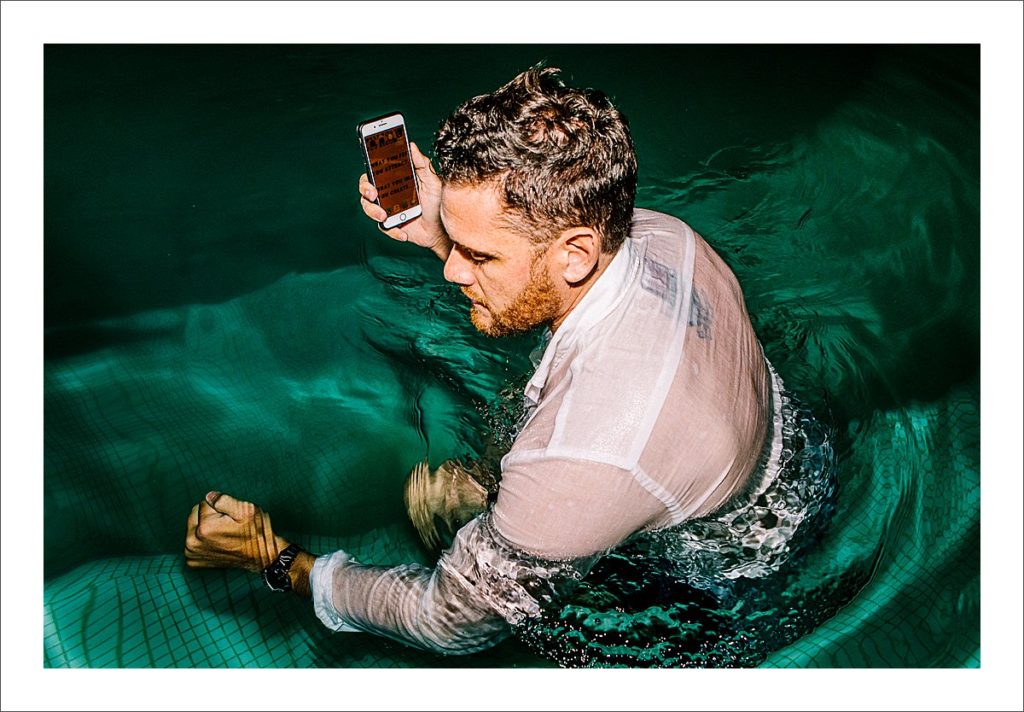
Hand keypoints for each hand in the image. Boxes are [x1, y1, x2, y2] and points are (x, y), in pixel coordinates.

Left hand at [184, 491, 285, 571]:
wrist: (261, 556)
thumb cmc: (255, 532)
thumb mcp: (246, 510)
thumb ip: (224, 500)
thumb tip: (208, 496)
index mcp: (205, 527)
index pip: (205, 502)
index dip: (221, 507)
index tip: (231, 518)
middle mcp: (193, 542)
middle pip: (195, 513)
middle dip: (209, 515)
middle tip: (227, 526)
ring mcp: (191, 553)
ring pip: (193, 526)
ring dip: (205, 527)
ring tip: (223, 535)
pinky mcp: (193, 560)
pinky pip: (192, 540)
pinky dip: (202, 540)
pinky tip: (217, 544)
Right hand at [359, 141, 449, 258]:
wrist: (440, 229)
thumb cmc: (436, 203)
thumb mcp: (432, 181)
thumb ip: (422, 164)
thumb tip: (411, 145)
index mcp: (394, 179)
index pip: (376, 169)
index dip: (369, 164)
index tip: (370, 163)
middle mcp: (387, 193)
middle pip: (366, 187)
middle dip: (365, 189)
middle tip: (373, 193)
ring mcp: (386, 209)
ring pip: (368, 207)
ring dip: (373, 211)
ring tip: (384, 216)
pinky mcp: (390, 225)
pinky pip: (383, 227)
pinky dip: (392, 230)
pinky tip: (404, 233)